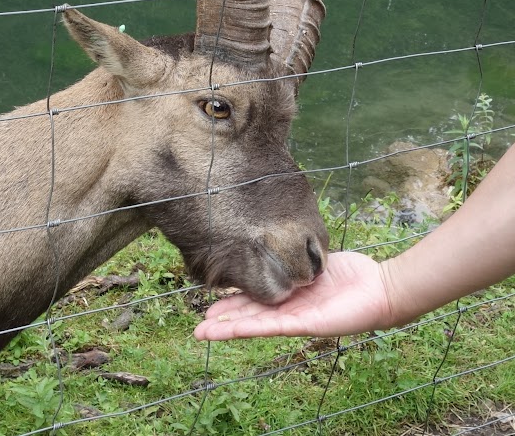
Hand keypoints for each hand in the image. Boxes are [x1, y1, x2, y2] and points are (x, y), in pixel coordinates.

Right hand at [193, 252, 393, 339]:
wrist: (382, 287)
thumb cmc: (353, 274)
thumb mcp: (314, 262)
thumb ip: (293, 261)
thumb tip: (271, 246)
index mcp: (289, 296)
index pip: (253, 301)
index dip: (230, 305)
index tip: (209, 306)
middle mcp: (289, 310)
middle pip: (249, 317)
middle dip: (222, 322)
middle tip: (198, 328)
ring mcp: (296, 320)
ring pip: (255, 325)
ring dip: (228, 329)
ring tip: (203, 333)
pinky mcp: (306, 325)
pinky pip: (272, 326)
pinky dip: (250, 327)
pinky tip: (230, 329)